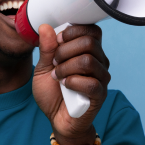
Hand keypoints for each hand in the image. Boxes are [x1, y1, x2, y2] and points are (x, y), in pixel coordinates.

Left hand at [32, 24, 110, 144]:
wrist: (56, 118)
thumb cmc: (52, 92)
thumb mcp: (43, 68)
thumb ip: (46, 48)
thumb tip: (45, 27)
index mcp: (88, 50)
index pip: (91, 29)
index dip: (72, 32)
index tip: (57, 42)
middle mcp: (99, 61)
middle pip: (89, 42)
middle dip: (64, 50)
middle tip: (55, 63)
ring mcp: (102, 77)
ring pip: (88, 61)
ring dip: (66, 68)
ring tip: (57, 76)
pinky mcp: (101, 94)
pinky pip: (91, 83)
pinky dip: (72, 82)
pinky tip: (65, 86)